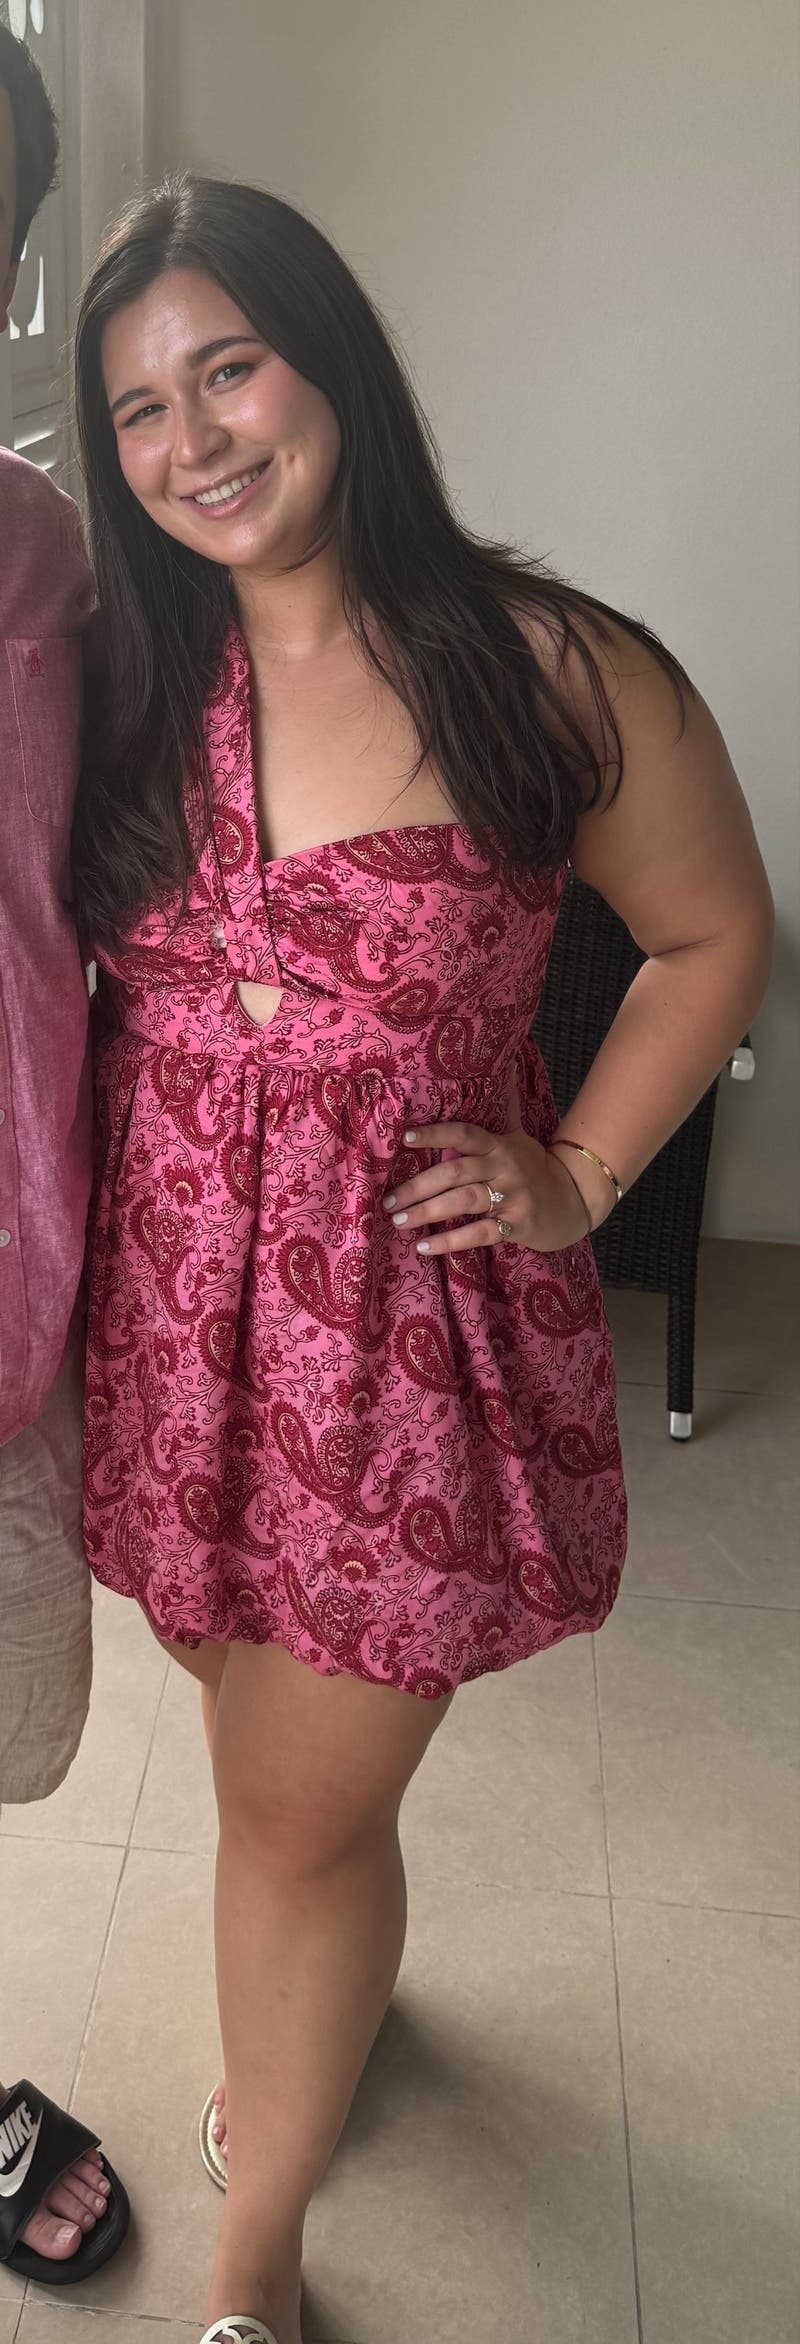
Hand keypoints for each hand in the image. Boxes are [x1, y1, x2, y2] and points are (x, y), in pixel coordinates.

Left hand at [382, 1082, 591, 1256]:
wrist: (572, 1201)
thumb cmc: (534, 1168)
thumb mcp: (519, 1136)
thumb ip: (505, 1107)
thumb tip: (505, 1062)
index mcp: (499, 1144)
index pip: (464, 1133)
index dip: (435, 1133)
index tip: (405, 1137)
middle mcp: (504, 1167)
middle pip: (456, 1172)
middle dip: (418, 1186)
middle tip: (388, 1199)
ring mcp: (512, 1197)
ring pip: (463, 1202)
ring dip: (427, 1212)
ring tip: (398, 1221)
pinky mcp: (517, 1225)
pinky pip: (478, 1234)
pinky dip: (449, 1242)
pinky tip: (423, 1247)